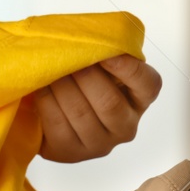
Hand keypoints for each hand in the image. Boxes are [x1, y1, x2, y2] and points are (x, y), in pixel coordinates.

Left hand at [35, 54, 161, 162]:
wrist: (50, 111)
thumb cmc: (81, 80)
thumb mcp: (100, 64)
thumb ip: (104, 52)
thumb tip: (91, 37)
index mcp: (139, 99)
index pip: (148, 85)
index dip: (128, 69)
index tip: (106, 53)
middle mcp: (125, 127)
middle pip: (108, 102)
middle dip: (84, 75)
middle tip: (67, 56)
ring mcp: (100, 144)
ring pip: (80, 113)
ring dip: (61, 85)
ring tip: (51, 69)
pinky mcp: (71, 153)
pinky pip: (57, 124)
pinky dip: (46, 100)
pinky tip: (41, 87)